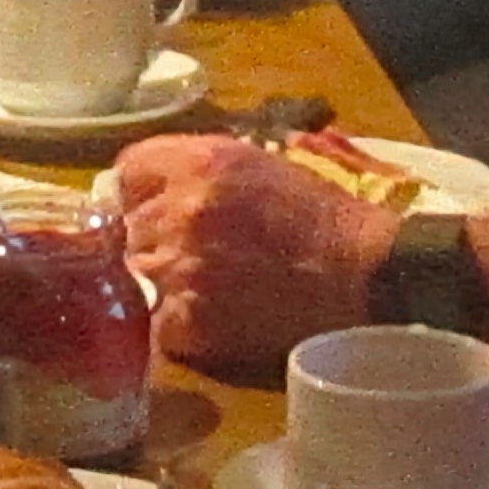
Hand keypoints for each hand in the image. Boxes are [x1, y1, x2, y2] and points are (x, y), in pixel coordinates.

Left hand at [116, 139, 393, 379]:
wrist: (362, 275)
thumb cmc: (318, 216)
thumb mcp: (255, 163)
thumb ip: (195, 167)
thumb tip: (147, 189)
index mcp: (197, 163)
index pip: (126, 171)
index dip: (142, 192)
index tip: (160, 206)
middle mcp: (180, 210)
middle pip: (126, 226)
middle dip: (153, 238)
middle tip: (196, 252)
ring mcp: (179, 268)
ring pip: (135, 276)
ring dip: (161, 283)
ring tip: (208, 287)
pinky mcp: (188, 321)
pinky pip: (155, 323)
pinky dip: (176, 326)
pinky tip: (210, 318)